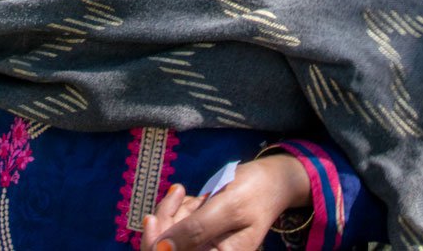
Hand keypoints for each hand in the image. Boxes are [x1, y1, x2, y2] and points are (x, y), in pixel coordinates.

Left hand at [142, 154, 309, 250]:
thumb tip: (163, 249)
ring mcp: (202, 243)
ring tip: (182, 190)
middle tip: (176, 193)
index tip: (151, 218)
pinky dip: (175, 205)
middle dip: (165, 220)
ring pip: (168, 232)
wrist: (271, 179)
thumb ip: (197, 230)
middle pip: (168, 248)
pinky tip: (184, 192)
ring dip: (170, 209)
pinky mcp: (198, 230)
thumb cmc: (255, 191)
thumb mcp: (228, 208)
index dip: (157, 245)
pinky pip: (174, 222)